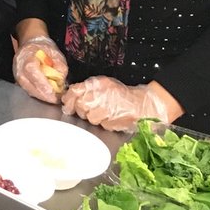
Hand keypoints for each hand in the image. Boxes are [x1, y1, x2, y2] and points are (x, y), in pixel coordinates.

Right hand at [14, 36, 68, 103]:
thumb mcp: (55, 53)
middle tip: (56, 100)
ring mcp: (17, 76)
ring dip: (41, 96)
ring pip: (28, 90)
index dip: (42, 83)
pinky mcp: (19, 81)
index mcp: (27, 56)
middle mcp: (19, 68)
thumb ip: (60, 66)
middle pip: (29, 85)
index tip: (52, 92)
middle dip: (43, 95)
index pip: (32, 71)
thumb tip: (61, 80)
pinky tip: (47, 96)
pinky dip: (38, 95)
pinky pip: (28, 91)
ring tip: (53, 99)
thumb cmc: (43, 49)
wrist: (31, 44)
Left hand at [61, 76, 175, 132]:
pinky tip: (111, 118)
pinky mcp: (112, 122)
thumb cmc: (121, 95)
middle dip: (81, 109)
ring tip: (102, 113)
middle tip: (88, 109)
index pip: (75, 91)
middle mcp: (100, 96)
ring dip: (93, 117)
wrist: (142, 104)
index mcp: (97, 84)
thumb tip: (69, 96)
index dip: (68, 99)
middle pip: (80, 106)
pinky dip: (104, 123)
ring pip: (89, 117)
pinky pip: (101, 125)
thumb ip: (86, 88)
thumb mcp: (104, 85)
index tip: (67, 103)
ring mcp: (106, 110)